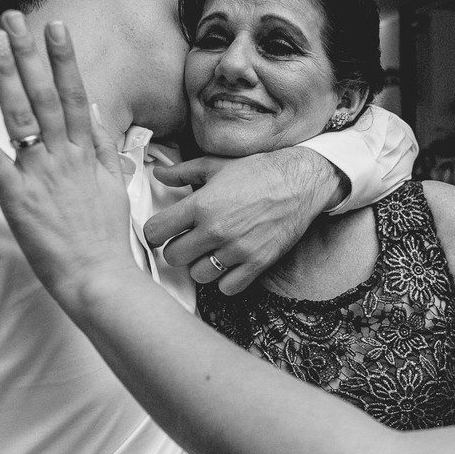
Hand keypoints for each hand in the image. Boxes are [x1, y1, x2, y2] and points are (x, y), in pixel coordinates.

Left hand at [0, 12, 136, 305]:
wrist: (99, 276)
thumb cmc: (104, 238)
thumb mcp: (114, 186)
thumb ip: (102, 147)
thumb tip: (93, 110)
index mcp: (86, 154)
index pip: (76, 96)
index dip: (65, 60)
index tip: (57, 29)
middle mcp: (64, 156)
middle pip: (45, 95)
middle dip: (29, 54)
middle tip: (15, 19)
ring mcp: (39, 174)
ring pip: (20, 114)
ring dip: (5, 74)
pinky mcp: (15, 195)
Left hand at [143, 149, 345, 294]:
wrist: (300, 181)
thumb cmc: (258, 171)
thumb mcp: (216, 166)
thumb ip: (183, 173)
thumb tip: (158, 174)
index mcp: (201, 204)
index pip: (155, 231)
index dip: (154, 233)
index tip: (162, 232)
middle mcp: (216, 229)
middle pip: (173, 257)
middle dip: (177, 250)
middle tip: (187, 241)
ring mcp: (237, 249)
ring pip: (198, 275)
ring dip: (200, 266)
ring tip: (209, 253)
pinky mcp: (258, 262)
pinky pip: (228, 287)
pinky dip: (226, 280)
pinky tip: (229, 265)